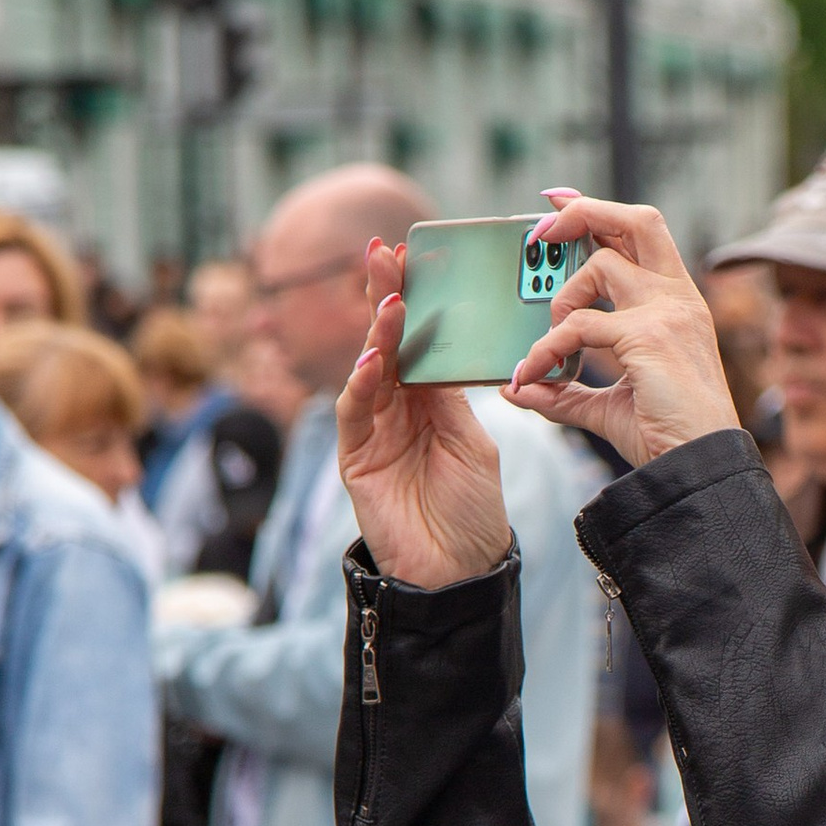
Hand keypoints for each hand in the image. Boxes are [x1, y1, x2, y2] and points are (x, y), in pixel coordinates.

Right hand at [335, 239, 517, 590]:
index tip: (414, 255)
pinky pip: (352, 414)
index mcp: (429, 402)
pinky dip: (360, 386)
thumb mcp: (472, 442)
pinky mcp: (354, 460)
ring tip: (392, 302)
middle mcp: (396, 411)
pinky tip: (374, 362)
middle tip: (383, 253)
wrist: (460, 572)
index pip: (418, 341)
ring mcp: (371, 433)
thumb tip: (445, 354)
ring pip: (367, 371)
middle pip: (386, 344)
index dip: (414, 300)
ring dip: (377, 336)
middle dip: (384, 298)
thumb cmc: (472, 511)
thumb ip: (453, 399)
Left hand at [502, 194, 743, 469]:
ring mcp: (666, 312)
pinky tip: (535, 373)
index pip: (640, 234)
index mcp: (676, 303)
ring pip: (599, 266)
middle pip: (634, 220)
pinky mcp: (648, 336)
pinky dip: (547, 348)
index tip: (558, 203)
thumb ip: (565, 391)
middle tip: (542, 232)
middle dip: (582, 211)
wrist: (699, 466)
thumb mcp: (608, 405)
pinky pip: (578, 326)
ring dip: (560, 299)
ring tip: (550, 341)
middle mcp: (676, 297)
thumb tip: (518, 389)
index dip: (597, 211)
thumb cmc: (666, 434)